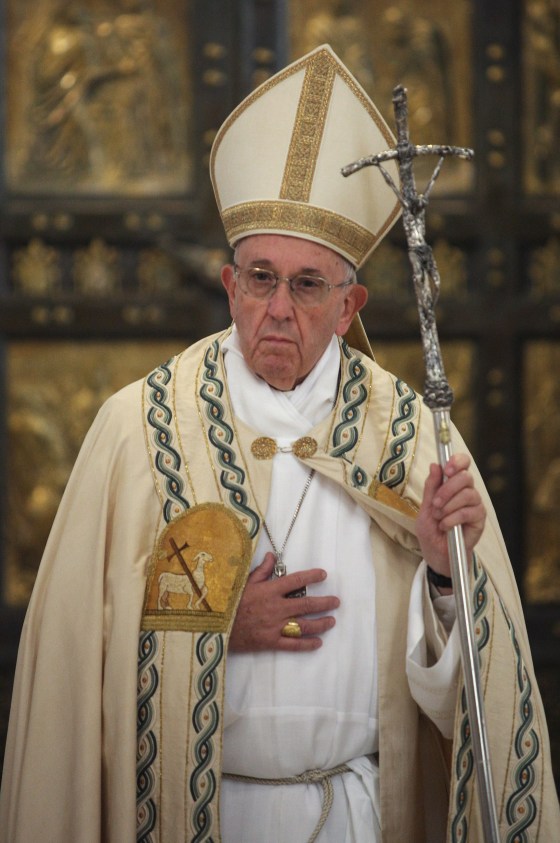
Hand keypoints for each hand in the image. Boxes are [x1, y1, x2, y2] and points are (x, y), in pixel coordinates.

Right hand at [228, 552, 339, 652]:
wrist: (214, 626)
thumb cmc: (228, 601)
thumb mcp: (243, 582)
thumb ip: (261, 570)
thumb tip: (273, 557)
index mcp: (269, 590)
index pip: (296, 580)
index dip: (311, 576)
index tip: (323, 575)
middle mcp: (276, 607)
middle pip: (306, 605)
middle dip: (324, 603)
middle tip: (336, 602)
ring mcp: (274, 626)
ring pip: (304, 625)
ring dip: (320, 623)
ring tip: (332, 621)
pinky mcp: (270, 642)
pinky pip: (292, 644)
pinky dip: (307, 644)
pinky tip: (318, 643)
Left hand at [416, 453, 485, 583]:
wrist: (437, 555)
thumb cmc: (431, 531)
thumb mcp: (425, 508)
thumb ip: (431, 487)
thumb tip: (435, 465)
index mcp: (454, 485)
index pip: (463, 463)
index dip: (457, 461)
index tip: (447, 468)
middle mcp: (467, 492)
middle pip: (466, 477)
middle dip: (447, 489)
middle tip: (435, 503)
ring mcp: (475, 505)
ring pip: (468, 494)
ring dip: (449, 505)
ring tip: (439, 518)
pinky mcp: (479, 520)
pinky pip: (469, 512)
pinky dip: (453, 518)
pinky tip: (445, 526)